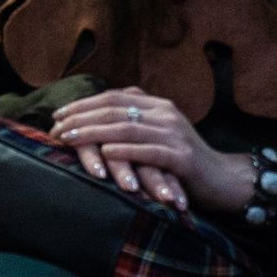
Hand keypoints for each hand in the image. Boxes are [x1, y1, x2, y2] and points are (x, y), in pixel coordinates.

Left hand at [48, 87, 255, 213]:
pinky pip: (149, 151)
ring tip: (68, 138)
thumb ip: (135, 122)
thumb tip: (98, 117)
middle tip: (55, 128)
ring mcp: (175, 135)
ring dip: (93, 133)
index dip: (84, 104)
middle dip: (81, 118)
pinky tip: (104, 153)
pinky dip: (124, 151)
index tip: (59, 114)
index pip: (115, 97)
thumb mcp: (159, 135)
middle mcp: (166, 115)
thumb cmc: (183, 161)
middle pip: (116, 109)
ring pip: (127, 128)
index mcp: (159, 106)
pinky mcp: (182, 158)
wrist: (222, 179)